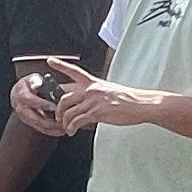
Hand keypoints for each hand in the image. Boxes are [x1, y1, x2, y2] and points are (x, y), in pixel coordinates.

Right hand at [7, 70, 72, 132]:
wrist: (21, 93)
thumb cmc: (30, 84)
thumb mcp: (32, 79)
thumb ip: (36, 81)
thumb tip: (37, 85)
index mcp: (21, 94)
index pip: (29, 100)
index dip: (42, 104)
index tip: (54, 107)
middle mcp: (20, 108)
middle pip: (33, 118)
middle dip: (48, 122)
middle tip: (62, 122)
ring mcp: (24, 117)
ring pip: (38, 126)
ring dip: (51, 129)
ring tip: (64, 128)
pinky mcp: (30, 123)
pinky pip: (40, 129)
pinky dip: (51, 131)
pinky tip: (61, 131)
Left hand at [31, 75, 153, 132]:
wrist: (141, 105)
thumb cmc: (127, 99)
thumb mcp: (108, 90)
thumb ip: (94, 94)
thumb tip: (84, 102)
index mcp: (93, 83)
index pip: (74, 71)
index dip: (60, 65)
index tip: (50, 60)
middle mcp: (91, 90)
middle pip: (64, 98)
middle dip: (57, 110)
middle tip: (58, 118)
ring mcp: (93, 101)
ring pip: (68, 112)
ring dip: (64, 123)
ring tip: (66, 128)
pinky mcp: (97, 112)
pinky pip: (77, 121)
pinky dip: (71, 128)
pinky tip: (72, 131)